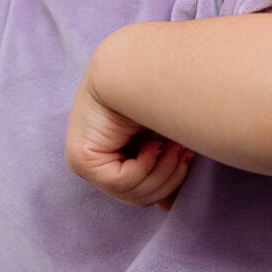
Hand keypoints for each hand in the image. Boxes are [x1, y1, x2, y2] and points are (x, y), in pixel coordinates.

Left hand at [65, 70, 193, 209]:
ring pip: (132, 194)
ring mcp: (85, 161)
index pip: (142, 192)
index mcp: (114, 154)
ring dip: (161, 172)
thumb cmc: (160, 94)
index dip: (169, 182)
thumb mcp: (166, 139)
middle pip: (139, 198)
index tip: (190, 158)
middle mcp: (96, 159)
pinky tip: (152, 145)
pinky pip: (121, 182)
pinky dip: (144, 167)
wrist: (140, 64)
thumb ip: (164, 170)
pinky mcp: (81, 159)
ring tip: (172, 146)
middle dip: (169, 177)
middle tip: (185, 152)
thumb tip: (165, 207)